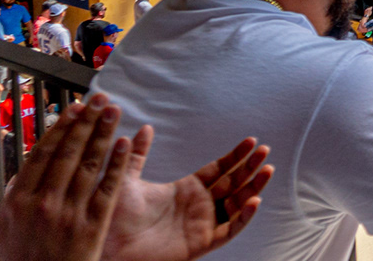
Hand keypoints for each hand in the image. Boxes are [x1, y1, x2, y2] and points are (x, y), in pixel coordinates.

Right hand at [0, 92, 131, 260]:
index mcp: (16, 203)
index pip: (41, 154)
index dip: (59, 128)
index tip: (71, 109)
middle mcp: (44, 204)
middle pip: (68, 153)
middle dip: (85, 122)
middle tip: (98, 99)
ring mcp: (69, 215)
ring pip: (89, 165)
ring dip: (103, 134)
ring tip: (113, 111)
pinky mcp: (92, 228)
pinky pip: (107, 190)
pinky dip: (117, 165)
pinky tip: (126, 144)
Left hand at [102, 121, 271, 260]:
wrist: (106, 244)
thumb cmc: (114, 216)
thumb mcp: (127, 179)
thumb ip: (138, 154)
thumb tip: (144, 128)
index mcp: (187, 190)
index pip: (220, 170)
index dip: (236, 156)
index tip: (252, 141)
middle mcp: (199, 206)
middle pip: (234, 184)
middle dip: (250, 168)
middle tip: (265, 151)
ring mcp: (202, 225)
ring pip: (237, 205)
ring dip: (253, 188)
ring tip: (267, 170)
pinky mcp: (201, 243)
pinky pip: (229, 230)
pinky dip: (244, 217)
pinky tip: (254, 201)